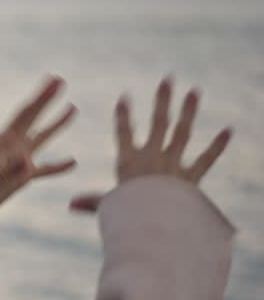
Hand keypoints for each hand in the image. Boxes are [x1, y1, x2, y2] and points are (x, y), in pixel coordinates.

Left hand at [0, 77, 77, 224]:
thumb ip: (8, 169)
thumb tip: (26, 160)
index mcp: (4, 141)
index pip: (26, 113)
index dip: (41, 96)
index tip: (55, 79)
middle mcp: (12, 146)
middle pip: (33, 118)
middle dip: (47, 100)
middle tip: (62, 80)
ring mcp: (18, 161)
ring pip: (42, 138)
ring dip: (56, 124)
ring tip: (73, 108)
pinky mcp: (21, 177)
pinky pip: (45, 169)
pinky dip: (58, 166)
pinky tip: (73, 162)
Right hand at [70, 77, 231, 212]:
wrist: (153, 221)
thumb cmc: (127, 215)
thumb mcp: (108, 207)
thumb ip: (92, 203)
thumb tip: (70, 204)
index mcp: (128, 162)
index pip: (123, 133)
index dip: (123, 115)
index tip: (124, 97)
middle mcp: (151, 157)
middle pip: (159, 123)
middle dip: (162, 100)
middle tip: (168, 79)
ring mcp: (172, 164)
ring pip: (182, 131)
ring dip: (189, 110)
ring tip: (195, 91)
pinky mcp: (191, 177)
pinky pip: (206, 158)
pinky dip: (218, 145)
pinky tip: (229, 129)